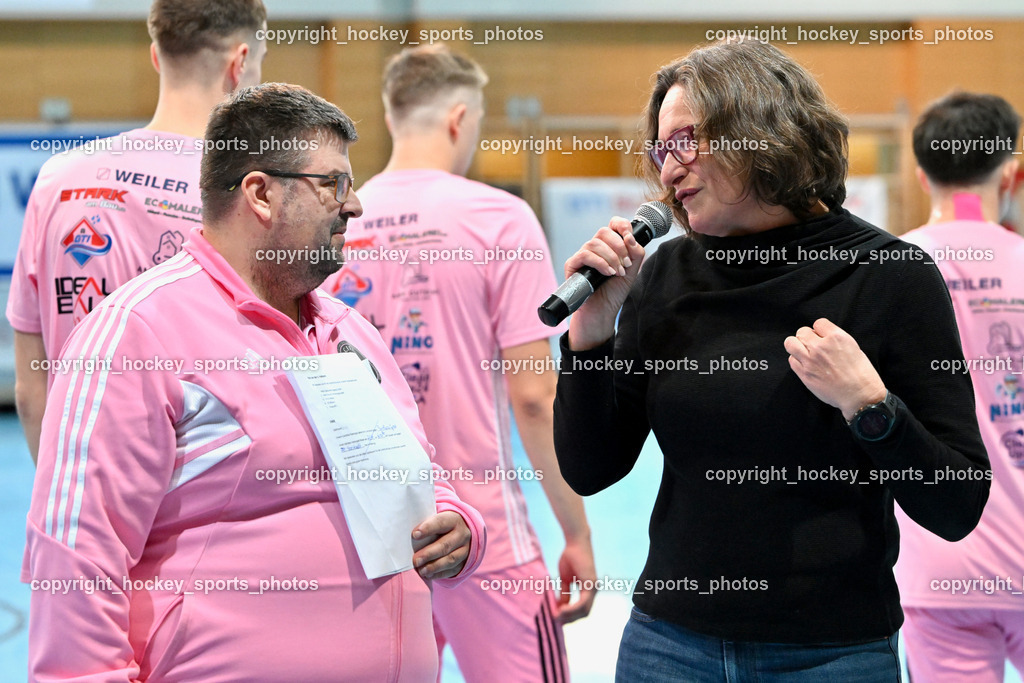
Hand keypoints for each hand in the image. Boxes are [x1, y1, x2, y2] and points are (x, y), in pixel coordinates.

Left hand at [412, 511, 471, 579]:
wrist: (462, 531)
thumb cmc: (441, 526)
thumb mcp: (437, 519)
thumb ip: (425, 524)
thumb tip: (405, 530)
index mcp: (454, 520)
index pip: (441, 523)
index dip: (428, 528)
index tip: (415, 534)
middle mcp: (462, 534)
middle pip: (446, 545)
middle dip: (429, 553)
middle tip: (415, 560)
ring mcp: (465, 549)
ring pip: (451, 559)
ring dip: (434, 566)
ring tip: (421, 571)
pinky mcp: (465, 562)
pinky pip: (453, 569)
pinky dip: (440, 573)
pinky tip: (429, 575)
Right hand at [553, 538, 596, 623]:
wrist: (575, 543)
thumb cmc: (570, 557)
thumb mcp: (565, 579)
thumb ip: (565, 593)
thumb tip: (560, 606)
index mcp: (588, 589)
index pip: (582, 609)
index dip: (570, 616)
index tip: (557, 618)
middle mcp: (593, 590)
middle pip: (584, 613)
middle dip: (570, 619)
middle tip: (556, 621)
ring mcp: (593, 588)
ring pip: (584, 610)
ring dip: (570, 616)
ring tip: (556, 616)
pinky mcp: (591, 584)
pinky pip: (583, 602)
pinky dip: (572, 609)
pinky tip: (562, 610)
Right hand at [566, 218, 646, 350]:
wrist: (602, 312)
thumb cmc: (614, 293)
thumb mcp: (631, 272)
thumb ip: (636, 254)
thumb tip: (630, 238)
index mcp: (609, 246)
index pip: (613, 225)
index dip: (622, 226)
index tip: (630, 237)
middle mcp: (595, 248)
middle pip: (604, 231)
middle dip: (619, 247)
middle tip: (625, 264)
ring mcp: (583, 255)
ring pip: (595, 243)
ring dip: (611, 258)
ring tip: (617, 273)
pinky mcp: (572, 265)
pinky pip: (585, 255)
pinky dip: (600, 263)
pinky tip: (607, 273)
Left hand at [783, 318, 886, 420]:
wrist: (859, 395)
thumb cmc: (861, 373)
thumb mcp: (853, 347)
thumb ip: (835, 340)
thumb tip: (822, 336)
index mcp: (837, 337)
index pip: (819, 323)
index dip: (820, 330)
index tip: (823, 337)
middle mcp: (821, 347)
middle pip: (802, 331)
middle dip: (807, 337)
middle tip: (813, 346)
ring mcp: (810, 360)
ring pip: (790, 343)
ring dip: (796, 346)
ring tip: (805, 353)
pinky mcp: (804, 374)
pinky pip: (791, 360)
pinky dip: (797, 361)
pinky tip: (806, 366)